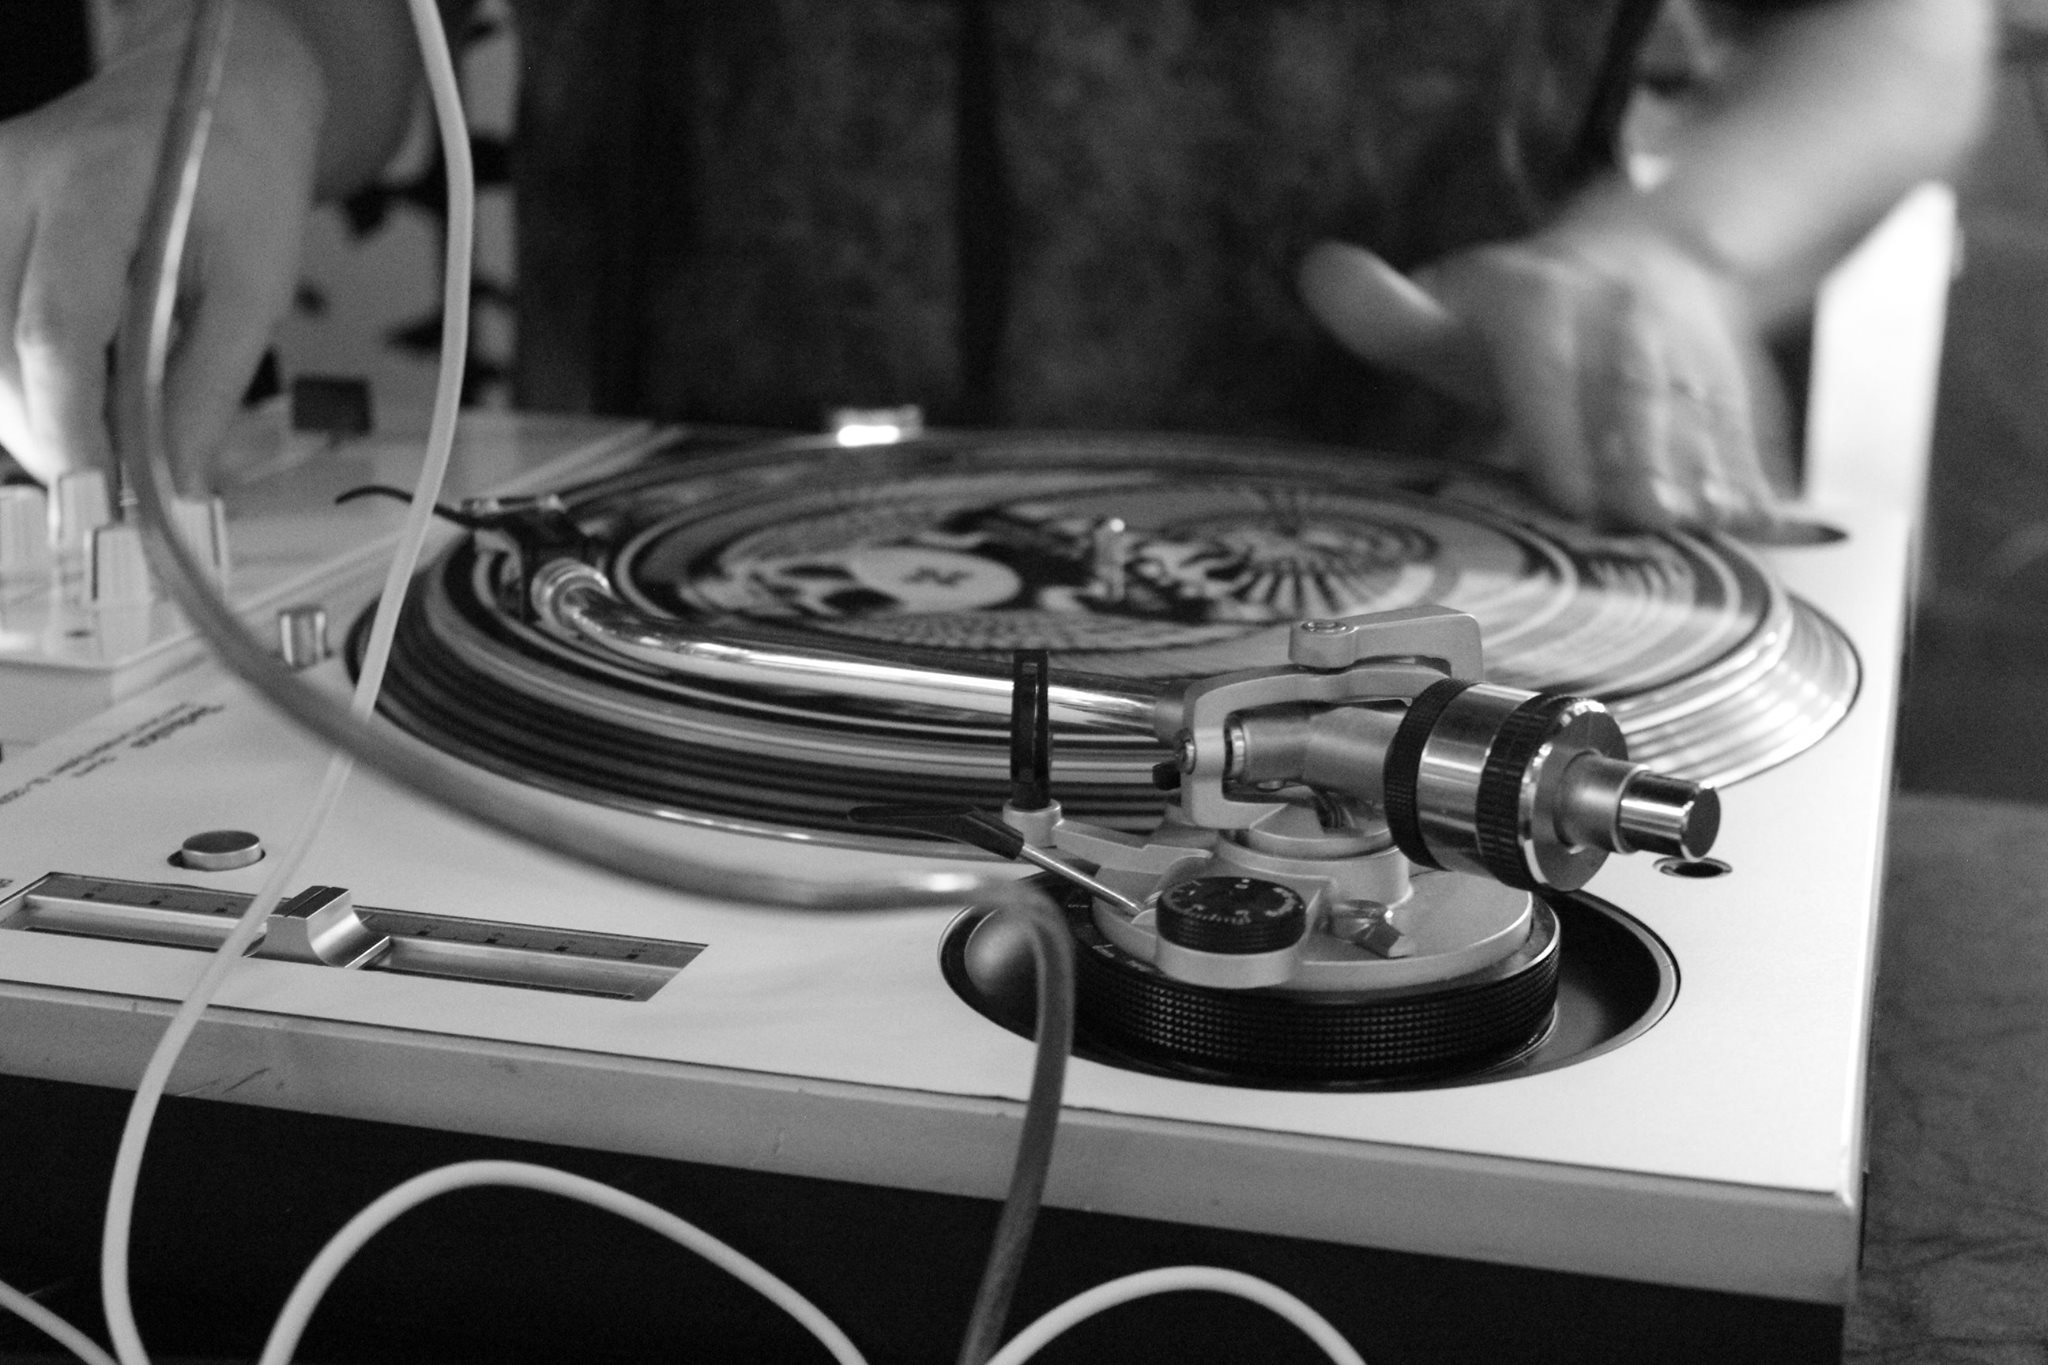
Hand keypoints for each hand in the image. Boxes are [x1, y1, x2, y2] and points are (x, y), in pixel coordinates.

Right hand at [0, 1, 323, 491]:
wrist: (216, 88)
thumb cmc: (243, 169)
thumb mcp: (260, 280)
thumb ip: (210, 382)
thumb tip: (175, 477)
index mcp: (96, 187)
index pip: (57, 330)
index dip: (74, 429)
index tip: (108, 495)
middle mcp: (15, 181)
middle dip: (51, 439)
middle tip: (115, 490)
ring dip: (30, 418)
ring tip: (102, 445)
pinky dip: (19, 382)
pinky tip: (72, 400)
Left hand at [1300, 227, 1792, 532]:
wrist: (1650, 254)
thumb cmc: (1520, 316)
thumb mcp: (1449, 306)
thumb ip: (1387, 311)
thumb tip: (1320, 270)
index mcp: (1539, 298)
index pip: (1546, 362)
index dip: (1558, 426)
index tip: (1566, 493)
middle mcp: (1620, 310)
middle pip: (1634, 388)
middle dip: (1642, 453)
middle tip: (1640, 520)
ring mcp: (1685, 341)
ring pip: (1697, 404)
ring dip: (1702, 465)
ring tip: (1699, 524)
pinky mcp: (1734, 373)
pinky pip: (1746, 420)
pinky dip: (1750, 469)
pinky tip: (1751, 519)